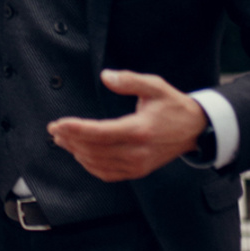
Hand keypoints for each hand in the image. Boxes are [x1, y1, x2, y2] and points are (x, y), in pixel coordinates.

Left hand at [48, 69, 211, 181]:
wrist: (195, 130)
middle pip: (94, 150)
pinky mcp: (138, 172)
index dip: (75, 129)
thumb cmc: (173, 106)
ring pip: (98, 164)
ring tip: (62, 140)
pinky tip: (80, 154)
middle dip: (70, 140)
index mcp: (140, 130)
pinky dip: (90, 165)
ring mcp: (138, 165)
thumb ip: (129, 80)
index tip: (58, 123)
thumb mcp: (155, 85)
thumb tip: (106, 76)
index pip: (100, 133)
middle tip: (54, 129)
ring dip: (76, 152)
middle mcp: (137, 152)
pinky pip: (107, 173)